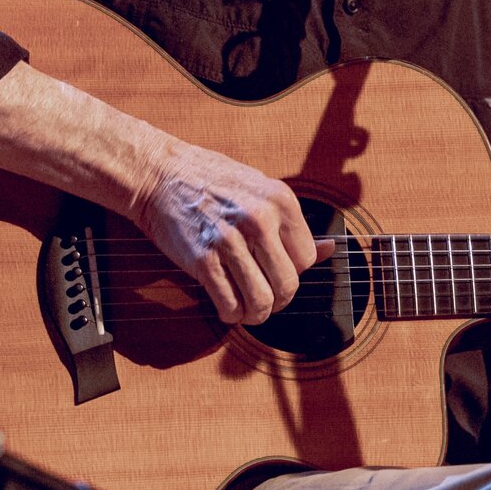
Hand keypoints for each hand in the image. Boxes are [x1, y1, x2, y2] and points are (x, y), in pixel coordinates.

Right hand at [128, 140, 332, 324]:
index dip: (294, 272)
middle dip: (279, 300)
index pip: (306, 259)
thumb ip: (292, 223)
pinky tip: (227, 306)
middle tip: (266, 299)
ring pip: (262, 301)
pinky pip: (230, 304)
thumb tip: (329, 250)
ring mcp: (230, 241)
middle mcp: (260, 220)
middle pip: (288, 284)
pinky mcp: (203, 260)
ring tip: (249, 309)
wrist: (162, 175)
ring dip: (256, 314)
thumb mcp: (261, 190)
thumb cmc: (212, 181)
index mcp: (281, 201)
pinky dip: (231, 314)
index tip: (278, 273)